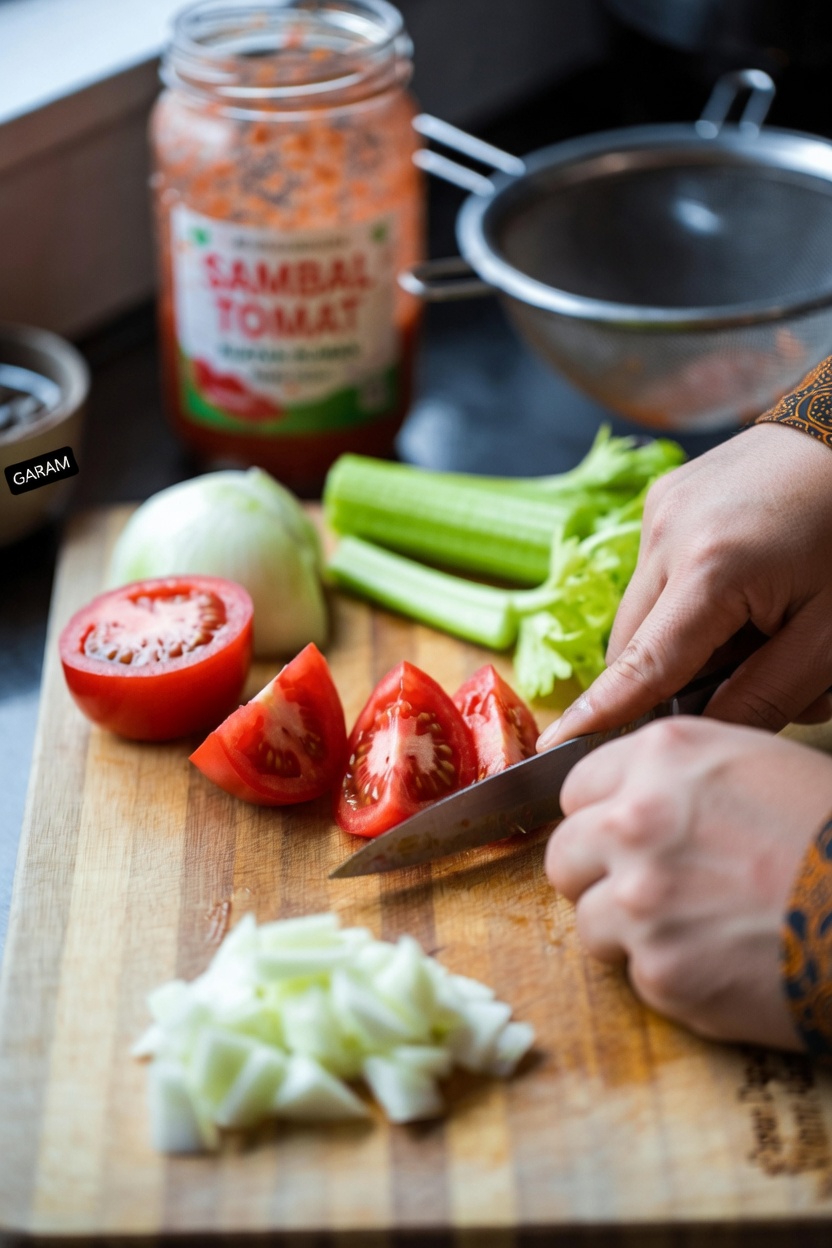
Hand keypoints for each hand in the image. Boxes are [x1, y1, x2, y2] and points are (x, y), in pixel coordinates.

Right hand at [539, 424, 831, 748]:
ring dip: (677, 636)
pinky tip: (737, 586)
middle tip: (739, 672)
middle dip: (667, 677)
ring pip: (641, 610)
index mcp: (712, 568)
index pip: (643, 664)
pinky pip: (653, 573)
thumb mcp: (829, 633)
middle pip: (632, 642)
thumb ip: (767, 693)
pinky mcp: (662, 498)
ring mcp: (659, 510)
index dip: (597, 714)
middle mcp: (667, 533)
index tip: (553, 748)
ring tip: (749, 623)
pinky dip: (683, 599)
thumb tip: (704, 731)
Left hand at [545, 717, 831, 1048]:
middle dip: (597, 873)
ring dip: (628, 929)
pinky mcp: (658, 970)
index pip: (576, 786)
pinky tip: (722, 962)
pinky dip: (669, 975)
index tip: (617, 836)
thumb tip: (629, 796)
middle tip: (648, 890)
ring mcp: (639, 897)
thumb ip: (679, 775)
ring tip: (696, 929)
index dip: (599, 815)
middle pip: (565, 853)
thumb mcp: (758, 766)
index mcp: (663, 756)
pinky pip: (633, 973)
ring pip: (588, 918)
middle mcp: (635, 819)